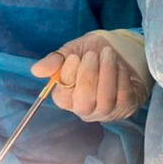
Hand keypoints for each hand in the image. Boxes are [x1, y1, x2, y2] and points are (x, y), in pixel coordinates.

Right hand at [32, 29, 152, 121]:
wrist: (118, 51)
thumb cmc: (90, 54)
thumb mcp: (70, 52)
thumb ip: (54, 61)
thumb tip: (36, 70)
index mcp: (66, 98)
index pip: (63, 96)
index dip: (68, 77)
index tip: (74, 57)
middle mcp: (84, 110)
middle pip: (84, 103)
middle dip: (88, 76)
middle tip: (92, 55)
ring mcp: (106, 112)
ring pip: (104, 100)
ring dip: (106, 73)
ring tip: (107, 53)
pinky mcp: (126, 108)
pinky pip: (123, 96)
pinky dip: (121, 78)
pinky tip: (118, 64)